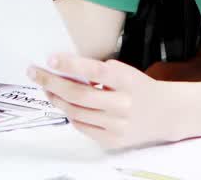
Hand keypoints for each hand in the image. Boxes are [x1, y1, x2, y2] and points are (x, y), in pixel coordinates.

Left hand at [28, 53, 192, 148]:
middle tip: (34, 73)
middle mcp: (123, 104)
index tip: (50, 59)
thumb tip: (63, 69)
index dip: (71, 65)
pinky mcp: (112, 140)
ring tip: (46, 88)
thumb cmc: (139, 88)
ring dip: (56, 99)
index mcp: (127, 81)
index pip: (95, 71)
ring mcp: (117, 125)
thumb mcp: (125, 72)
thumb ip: (98, 72)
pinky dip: (70, 114)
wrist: (166, 114)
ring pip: (76, 112)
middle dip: (51, 83)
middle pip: (78, 95)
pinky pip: (82, 127)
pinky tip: (64, 104)